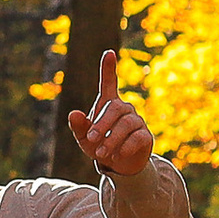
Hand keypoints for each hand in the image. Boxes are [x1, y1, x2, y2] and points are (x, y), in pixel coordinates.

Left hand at [67, 49, 153, 178]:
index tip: (108, 52)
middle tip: (91, 139)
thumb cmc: (99, 146)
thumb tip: (73, 113)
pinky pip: (137, 137)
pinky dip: (125, 147)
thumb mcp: (84, 139)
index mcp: (108, 105)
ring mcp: (137, 121)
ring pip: (126, 124)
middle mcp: (125, 109)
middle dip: (101, 124)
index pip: (109, 83)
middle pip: (115, 108)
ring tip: (101, 153)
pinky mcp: (145, 136)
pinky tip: (117, 155)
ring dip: (112, 139)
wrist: (118, 165)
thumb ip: (79, 126)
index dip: (108, 68)